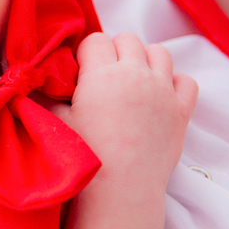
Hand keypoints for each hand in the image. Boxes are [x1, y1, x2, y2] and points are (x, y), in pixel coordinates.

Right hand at [53, 32, 196, 188]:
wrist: (121, 190)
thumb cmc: (84, 155)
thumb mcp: (58, 121)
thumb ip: (49, 97)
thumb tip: (41, 84)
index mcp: (102, 73)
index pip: (96, 40)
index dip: (87, 54)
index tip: (82, 73)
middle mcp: (136, 73)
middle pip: (128, 39)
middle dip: (115, 51)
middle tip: (106, 77)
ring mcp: (163, 90)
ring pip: (160, 52)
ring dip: (146, 60)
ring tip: (134, 81)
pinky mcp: (181, 110)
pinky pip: (187, 80)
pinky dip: (175, 83)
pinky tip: (162, 95)